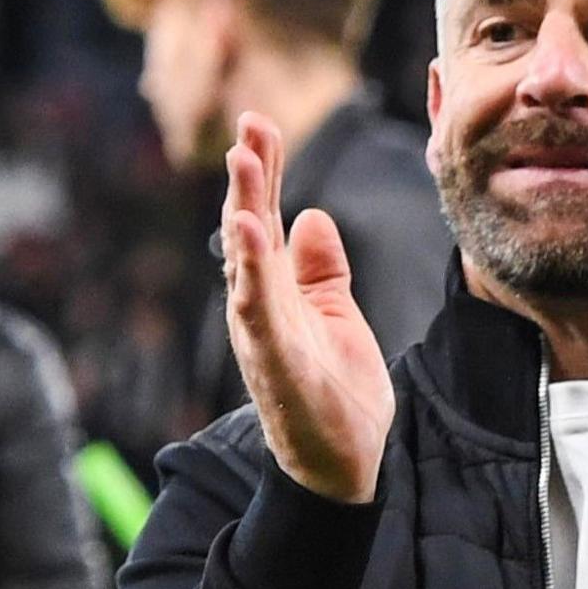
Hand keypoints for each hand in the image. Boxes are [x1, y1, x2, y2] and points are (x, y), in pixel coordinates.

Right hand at [223, 113, 395, 503]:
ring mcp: (263, 334)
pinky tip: (249, 232)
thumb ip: (320, 268)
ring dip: (244, 210)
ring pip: (247, 262)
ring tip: (244, 162)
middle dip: (250, 177)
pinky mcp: (275, 363)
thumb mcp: (336, 315)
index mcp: (277, 293)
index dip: (264, 174)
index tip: (262, 125)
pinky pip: (259, 310)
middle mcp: (260, 307)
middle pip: (251, 230)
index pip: (267, 221)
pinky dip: (252, 270)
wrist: (343, 465)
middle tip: (251, 123)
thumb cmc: (336, 392)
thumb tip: (311, 215)